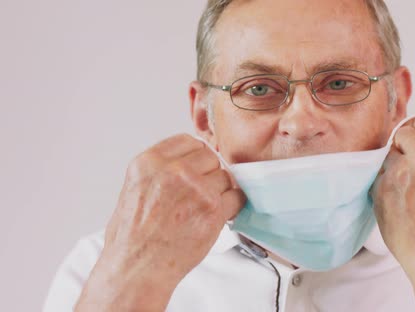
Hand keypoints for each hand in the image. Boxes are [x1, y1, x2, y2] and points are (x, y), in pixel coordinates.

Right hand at [76, 134, 245, 311]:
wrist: (137, 270)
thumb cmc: (131, 238)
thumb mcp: (132, 189)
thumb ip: (158, 170)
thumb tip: (183, 162)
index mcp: (149, 162)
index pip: (188, 141)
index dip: (195, 156)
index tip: (197, 166)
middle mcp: (173, 171)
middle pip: (209, 157)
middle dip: (208, 173)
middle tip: (200, 193)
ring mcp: (196, 189)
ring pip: (224, 176)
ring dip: (220, 190)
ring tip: (203, 209)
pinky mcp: (214, 210)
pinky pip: (237, 197)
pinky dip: (233, 206)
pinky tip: (219, 215)